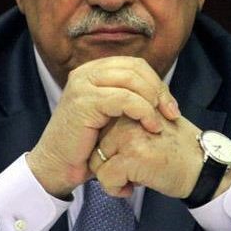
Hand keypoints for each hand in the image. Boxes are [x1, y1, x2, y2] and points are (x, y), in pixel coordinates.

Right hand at [27, 56, 180, 197]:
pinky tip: (151, 126)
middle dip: (159, 90)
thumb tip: (160, 92)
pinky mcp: (84, 101)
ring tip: (162, 121)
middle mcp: (86, 72)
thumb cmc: (87, 144)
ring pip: (132, 80)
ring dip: (154, 100)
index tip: (170, 107)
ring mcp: (83, 84)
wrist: (58, 165)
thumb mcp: (111, 115)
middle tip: (172, 113)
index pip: (135, 65)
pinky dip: (144, 111)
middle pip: (136, 69)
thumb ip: (128, 98)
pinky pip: (125, 99)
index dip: (157, 83)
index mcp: (93, 70)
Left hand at [89, 115, 204, 197]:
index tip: (127, 160)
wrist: (204, 166)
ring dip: (111, 178)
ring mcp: (128, 137)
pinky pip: (106, 178)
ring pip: (96, 164)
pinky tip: (134, 187)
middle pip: (95, 148)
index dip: (109, 152)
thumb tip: (97, 142)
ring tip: (135, 177)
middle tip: (133, 170)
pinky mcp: (132, 157)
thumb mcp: (152, 126)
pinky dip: (116, 189)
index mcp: (130, 109)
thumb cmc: (179, 150)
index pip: (99, 132)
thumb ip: (128, 126)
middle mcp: (127, 119)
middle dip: (109, 165)